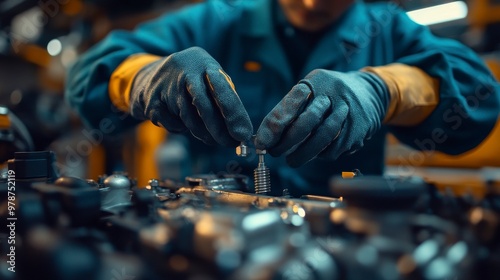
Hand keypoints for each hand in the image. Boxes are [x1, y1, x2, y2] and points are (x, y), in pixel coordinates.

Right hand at [130, 47, 252, 145]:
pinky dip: (182, 129)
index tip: (243, 134)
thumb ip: (224, 95)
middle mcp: (185, 71)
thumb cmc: (192, 80)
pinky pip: (174, 125)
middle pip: (204, 107)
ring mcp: (166, 85)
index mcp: (205, 63)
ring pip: (189, 119)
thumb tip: (240, 130)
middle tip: (230, 144)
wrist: (152, 75)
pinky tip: (183, 122)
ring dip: (203, 134)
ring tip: (211, 138)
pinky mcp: (152, 101)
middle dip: (219, 130)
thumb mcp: (208, 76)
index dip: (234, 114)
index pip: (223, 90)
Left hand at [255, 69, 388, 166]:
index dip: (275, 125)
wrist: (371, 92)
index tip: (262, 142)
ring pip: (322, 138)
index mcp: (317, 82)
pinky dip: (321, 154)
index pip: (291, 102)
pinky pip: (335, 148)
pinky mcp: (358, 129)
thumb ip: (291, 107)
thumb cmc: (330, 94)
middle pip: (307, 121)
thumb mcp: (312, 88)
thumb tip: (267, 136)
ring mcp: (348, 112)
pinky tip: (315, 153)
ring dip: (303, 154)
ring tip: (291, 161)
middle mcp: (333, 94)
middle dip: (287, 142)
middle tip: (275, 153)